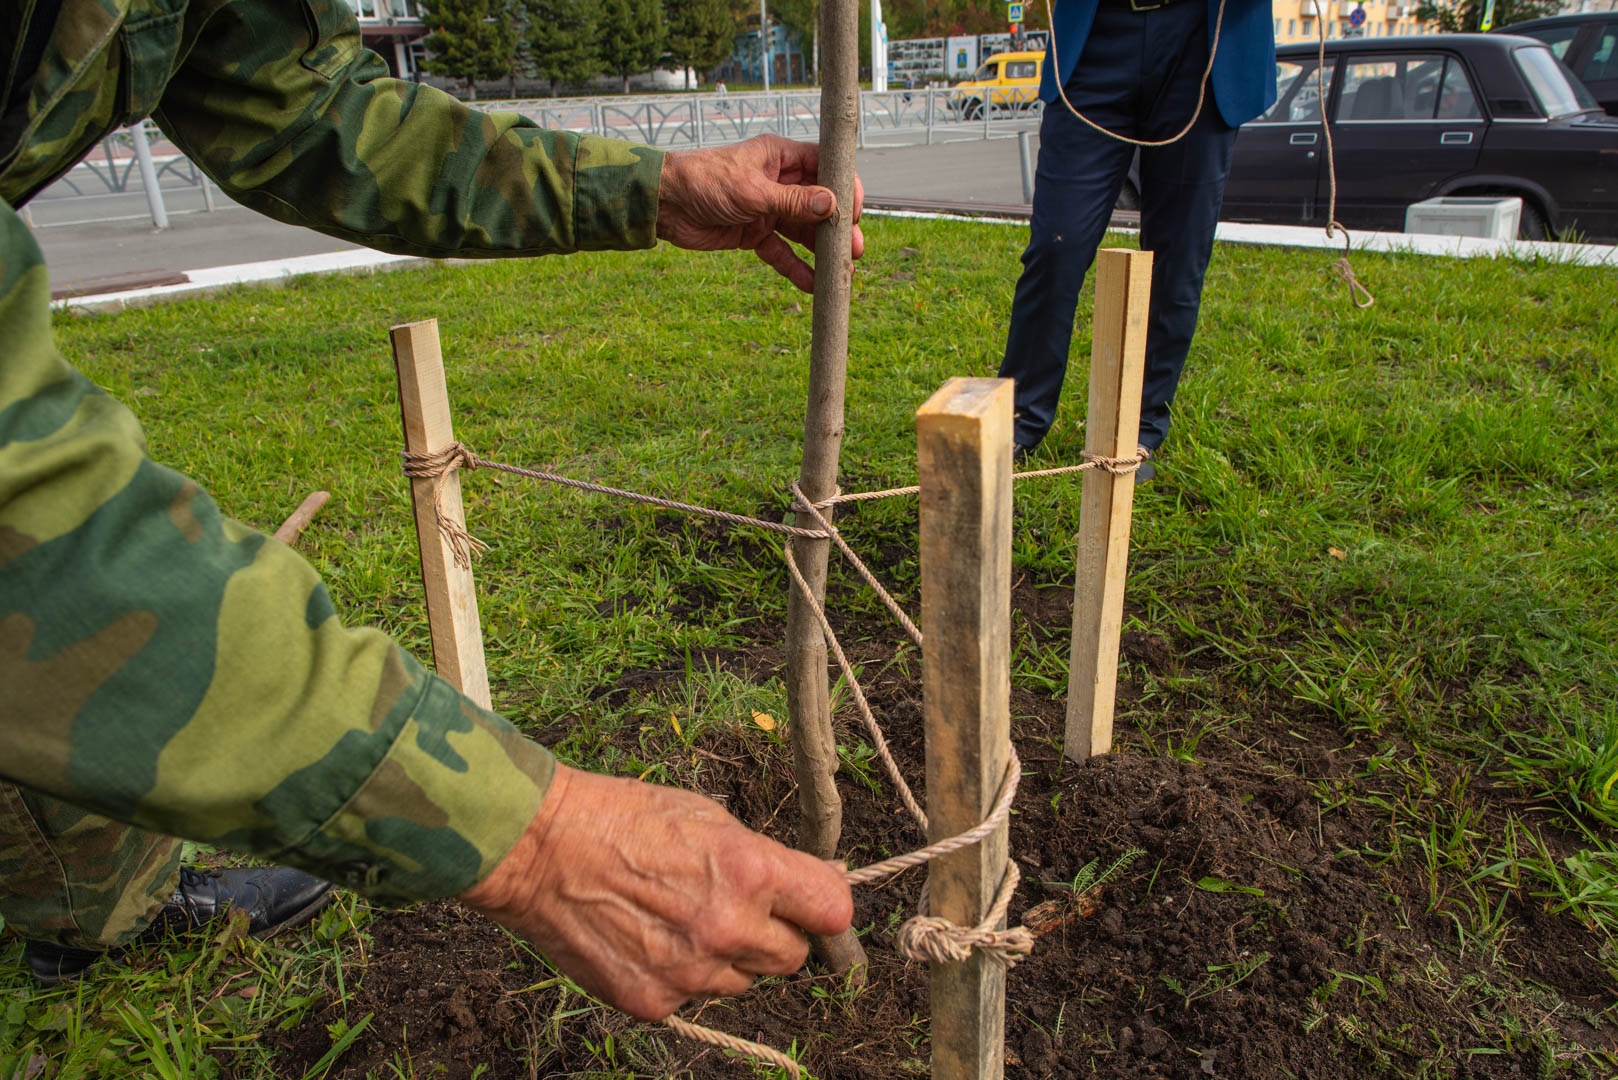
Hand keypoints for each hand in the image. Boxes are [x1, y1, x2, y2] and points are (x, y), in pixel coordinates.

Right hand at [460, 764, 853, 1020]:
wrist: (541, 850)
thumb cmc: (624, 818)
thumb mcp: (706, 816)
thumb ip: (763, 857)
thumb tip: (814, 884)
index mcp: (750, 870)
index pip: (833, 911)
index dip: (826, 908)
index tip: (815, 905)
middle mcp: (728, 927)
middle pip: (792, 957)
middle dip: (775, 935)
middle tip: (739, 909)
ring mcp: (690, 972)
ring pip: (743, 981)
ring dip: (728, 958)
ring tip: (680, 919)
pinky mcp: (654, 1001)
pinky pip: (694, 999)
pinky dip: (681, 976)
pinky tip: (649, 939)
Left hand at [656, 134, 865, 293]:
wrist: (665, 204)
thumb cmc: (705, 181)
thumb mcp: (752, 191)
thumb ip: (792, 202)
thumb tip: (832, 206)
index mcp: (780, 157)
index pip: (824, 167)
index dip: (844, 188)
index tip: (856, 212)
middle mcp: (778, 181)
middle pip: (819, 204)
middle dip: (838, 227)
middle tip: (854, 251)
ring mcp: (767, 208)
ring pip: (803, 231)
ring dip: (821, 250)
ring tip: (840, 272)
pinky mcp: (754, 233)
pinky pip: (781, 251)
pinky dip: (795, 267)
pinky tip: (812, 285)